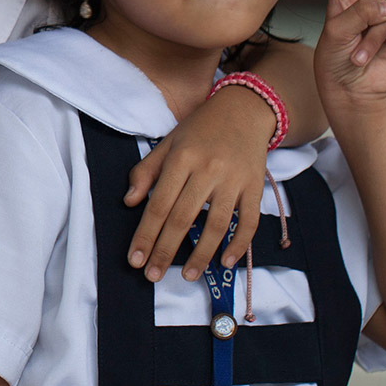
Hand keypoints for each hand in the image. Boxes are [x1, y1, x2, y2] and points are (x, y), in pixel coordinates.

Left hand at [125, 85, 272, 278]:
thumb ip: (146, 171)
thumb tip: (130, 202)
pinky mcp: (255, 186)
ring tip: (188, 276)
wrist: (244, 110)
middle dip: (165, 250)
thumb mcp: (168, 143)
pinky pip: (249, 221)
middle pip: (183, 218)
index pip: (159, 205)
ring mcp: (234, 179)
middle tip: (153, 275)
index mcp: (182, 159)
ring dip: (201, 254)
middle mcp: (208, 169)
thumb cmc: (200, 130)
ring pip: (217, 224)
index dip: (145, 235)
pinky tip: (225, 261)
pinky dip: (239, 243)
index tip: (135, 259)